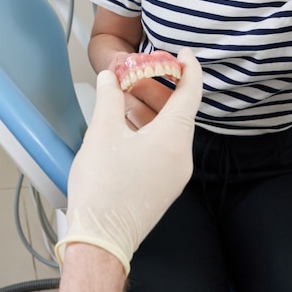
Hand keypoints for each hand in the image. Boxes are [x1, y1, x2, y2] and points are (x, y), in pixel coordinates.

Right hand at [55, 48, 201, 274]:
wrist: (101, 238)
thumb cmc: (103, 189)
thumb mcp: (102, 133)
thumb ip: (108, 98)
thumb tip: (108, 78)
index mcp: (173, 139)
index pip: (191, 93)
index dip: (188, 68)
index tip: (183, 53)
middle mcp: (182, 156)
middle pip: (178, 111)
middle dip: (157, 88)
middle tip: (135, 73)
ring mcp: (175, 174)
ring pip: (168, 130)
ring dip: (149, 110)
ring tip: (123, 97)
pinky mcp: (164, 186)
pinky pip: (163, 148)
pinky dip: (148, 131)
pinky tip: (124, 127)